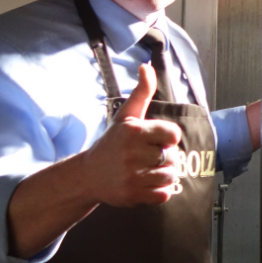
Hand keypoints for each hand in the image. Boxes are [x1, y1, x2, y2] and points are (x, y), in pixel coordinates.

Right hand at [83, 64, 182, 205]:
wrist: (88, 175)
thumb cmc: (112, 143)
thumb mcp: (126, 116)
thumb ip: (141, 92)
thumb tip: (146, 66)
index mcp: (134, 132)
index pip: (173, 134)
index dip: (168, 137)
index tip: (156, 139)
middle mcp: (132, 154)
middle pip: (173, 157)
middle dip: (164, 157)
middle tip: (146, 156)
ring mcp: (132, 176)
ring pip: (170, 176)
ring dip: (163, 174)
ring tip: (147, 170)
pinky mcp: (133, 196)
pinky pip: (164, 195)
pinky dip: (159, 191)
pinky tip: (146, 183)